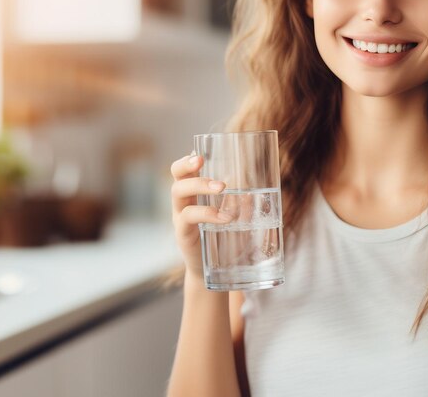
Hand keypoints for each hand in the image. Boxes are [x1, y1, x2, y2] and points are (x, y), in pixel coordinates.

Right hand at [170, 154, 231, 281]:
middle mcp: (182, 204)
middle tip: (202, 161)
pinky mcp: (183, 234)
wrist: (210, 274)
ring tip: (221, 186)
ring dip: (199, 184)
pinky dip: (207, 213)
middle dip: (187, 166)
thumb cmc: (221, 242)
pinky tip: (225, 217)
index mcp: (191, 197)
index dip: (186, 161)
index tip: (199, 154)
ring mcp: (179, 218)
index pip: (181, 173)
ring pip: (178, 192)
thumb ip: (240, 207)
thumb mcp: (233, 220)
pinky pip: (189, 217)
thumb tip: (252, 194)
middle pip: (176, 177)